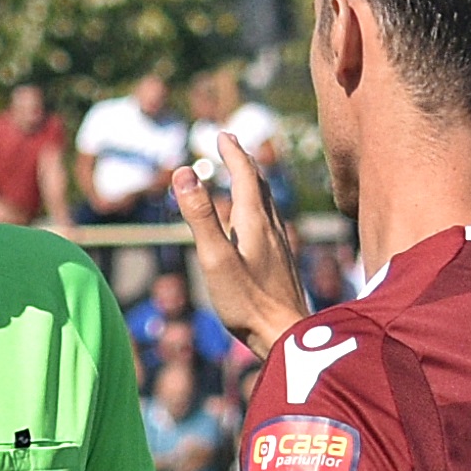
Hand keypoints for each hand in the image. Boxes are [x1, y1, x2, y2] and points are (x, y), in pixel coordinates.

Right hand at [171, 138, 303, 356]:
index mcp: (254, 221)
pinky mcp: (281, 263)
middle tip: (230, 144)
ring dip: (253, 182)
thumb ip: (200, 216)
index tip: (220, 134)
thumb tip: (184, 172)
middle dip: (243, 161)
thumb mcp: (214, 258)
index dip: (232, 152)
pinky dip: (258, 207)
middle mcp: (271, 227)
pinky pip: (269, 222)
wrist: (286, 335)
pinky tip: (256, 223)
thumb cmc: (247, 302)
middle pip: (259, 184)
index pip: (245, 175)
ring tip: (243, 174)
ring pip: (267, 203)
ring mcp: (279, 245)